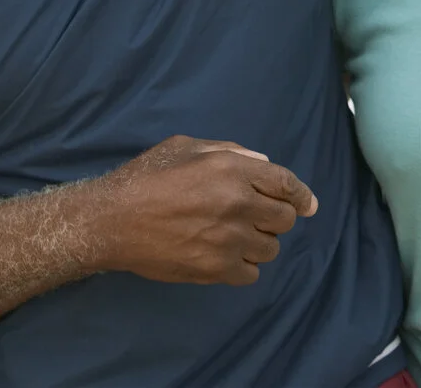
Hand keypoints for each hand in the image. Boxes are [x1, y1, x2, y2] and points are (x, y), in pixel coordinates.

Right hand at [90, 135, 317, 285]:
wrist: (112, 221)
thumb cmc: (145, 177)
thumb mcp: (185, 147)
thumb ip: (229, 152)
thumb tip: (263, 164)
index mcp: (232, 169)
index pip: (286, 184)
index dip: (302, 195)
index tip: (308, 205)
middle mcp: (238, 203)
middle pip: (284, 219)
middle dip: (275, 217)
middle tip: (254, 217)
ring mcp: (229, 240)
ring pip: (270, 248)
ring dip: (259, 242)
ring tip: (235, 237)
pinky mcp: (215, 269)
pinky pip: (251, 274)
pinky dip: (244, 267)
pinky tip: (226, 257)